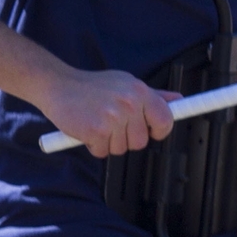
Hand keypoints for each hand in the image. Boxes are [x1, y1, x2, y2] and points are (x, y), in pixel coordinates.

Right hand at [35, 67, 175, 157]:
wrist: (58, 85)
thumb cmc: (92, 87)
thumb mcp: (125, 84)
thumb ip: (153, 95)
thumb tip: (178, 100)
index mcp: (139, 91)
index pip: (165, 119)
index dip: (159, 130)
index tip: (150, 130)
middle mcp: (129, 103)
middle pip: (141, 141)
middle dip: (126, 138)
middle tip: (111, 123)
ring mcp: (113, 117)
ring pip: (121, 149)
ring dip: (108, 142)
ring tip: (97, 123)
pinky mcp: (96, 131)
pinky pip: (102, 152)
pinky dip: (93, 146)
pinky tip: (86, 129)